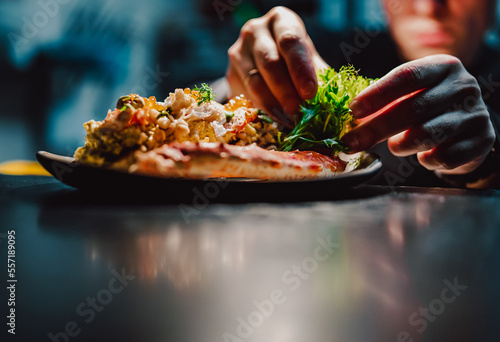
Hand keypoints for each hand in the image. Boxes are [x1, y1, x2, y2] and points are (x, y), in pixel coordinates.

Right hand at [226, 6, 327, 125]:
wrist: (267, 64)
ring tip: (289, 120)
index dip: (300, 68)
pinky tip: (276, 118)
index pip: (290, 41)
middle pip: (270, 63)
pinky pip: (247, 96)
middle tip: (298, 112)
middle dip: (286, 91)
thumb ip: (318, 75)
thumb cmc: (295, 60)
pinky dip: (263, 110)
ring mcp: (239, 51)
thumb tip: (331, 101)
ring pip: (255, 82)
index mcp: (281, 21)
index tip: (309, 92)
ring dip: (274, 105)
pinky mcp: (231, 74)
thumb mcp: (310, 60)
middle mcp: (256, 30)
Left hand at [342, 54, 495, 174]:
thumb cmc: (429, 107)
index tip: (353, 110)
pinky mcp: (482, 140)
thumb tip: (352, 117)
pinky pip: (445, 156)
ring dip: (401, 145)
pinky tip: (423, 156)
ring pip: (428, 134)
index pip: (406, 76)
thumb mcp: (411, 94)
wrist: (470, 127)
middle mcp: (463, 86)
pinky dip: (427, 160)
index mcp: (442, 66)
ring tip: (395, 146)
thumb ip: (385, 101)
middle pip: (413, 108)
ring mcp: (476, 113)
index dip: (377, 94)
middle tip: (352, 142)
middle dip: (377, 128)